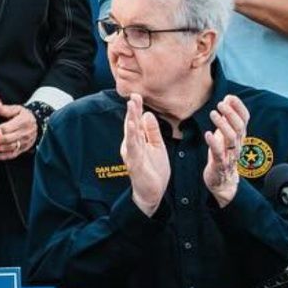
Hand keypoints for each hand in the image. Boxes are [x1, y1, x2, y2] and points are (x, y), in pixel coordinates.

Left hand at [0, 99, 38, 160]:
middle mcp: (24, 133)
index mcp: (23, 121)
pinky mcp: (23, 150)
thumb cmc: (24, 115)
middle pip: (7, 139)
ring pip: (8, 148)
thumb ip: (5, 108)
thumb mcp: (17, 108)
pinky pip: (10, 155)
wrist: (37, 124)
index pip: (6, 128)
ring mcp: (24, 143)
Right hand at [120, 93, 172, 215]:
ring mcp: (132, 154)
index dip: (136, 109)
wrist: (153, 192)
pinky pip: (133, 148)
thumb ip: (152, 131)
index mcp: (138, 140)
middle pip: (132, 125)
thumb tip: (148, 114)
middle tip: (132, 96)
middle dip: (132, 110)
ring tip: (131, 107)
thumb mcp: (157, 146)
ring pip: (130, 134)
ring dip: (130, 120)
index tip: (136, 95)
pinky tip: (132, 127)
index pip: (136, 121)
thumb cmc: (153, 170)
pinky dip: (132, 136)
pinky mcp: (135, 163)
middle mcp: (132, 145)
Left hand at [200, 94, 249, 207]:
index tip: (230, 97)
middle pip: (239, 127)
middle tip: (220, 104)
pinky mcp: (220, 164)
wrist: (222, 181)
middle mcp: (237, 144)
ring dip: (223, 125)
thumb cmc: (223, 153)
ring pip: (231, 139)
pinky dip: (214, 143)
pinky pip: (218, 153)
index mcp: (240, 136)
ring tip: (213, 114)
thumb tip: (227, 98)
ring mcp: (230, 155)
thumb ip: (228, 118)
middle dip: (231, 114)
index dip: (239, 107)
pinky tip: (208, 134)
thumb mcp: (226, 133)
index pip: (245, 119)